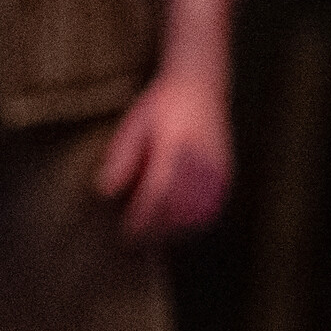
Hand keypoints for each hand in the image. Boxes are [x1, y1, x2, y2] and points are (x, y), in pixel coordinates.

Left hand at [96, 69, 233, 241]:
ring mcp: (218, 171)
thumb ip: (121, 158)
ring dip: (173, 231)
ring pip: (196, 216)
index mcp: (177, 147)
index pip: (158, 194)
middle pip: (178, 211)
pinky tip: (172, 227)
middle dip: (154, 231)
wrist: (200, 86)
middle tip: (131, 244)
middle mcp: (202, 162)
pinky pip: (210, 210)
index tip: (124, 232)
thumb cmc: (161, 105)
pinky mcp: (225, 177)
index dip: (142, 218)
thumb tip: (105, 192)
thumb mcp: (134, 124)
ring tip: (149, 238)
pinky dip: (191, 223)